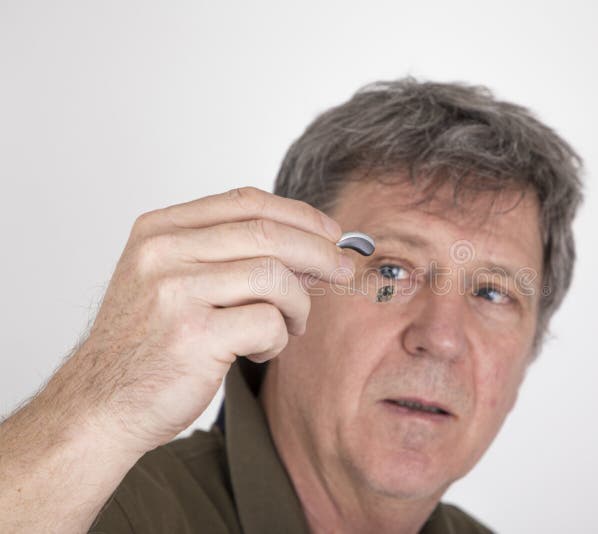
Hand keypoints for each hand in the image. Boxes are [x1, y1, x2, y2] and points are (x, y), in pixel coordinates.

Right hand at [61, 186, 352, 453]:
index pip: (245, 202)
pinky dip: (278, 339)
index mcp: (159, 230)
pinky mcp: (193, 335)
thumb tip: (310, 248)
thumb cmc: (148, 346)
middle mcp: (163, 252)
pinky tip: (261, 352)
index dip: (299, 215)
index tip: (331, 232)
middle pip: (267, 233)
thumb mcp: (173, 282)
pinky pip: (268, 322)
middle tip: (342, 271)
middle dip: (318, 252)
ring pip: (274, 276)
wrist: (101, 406)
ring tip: (292, 326)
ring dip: (298, 304)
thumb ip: (229, 257)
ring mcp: (175, 292)